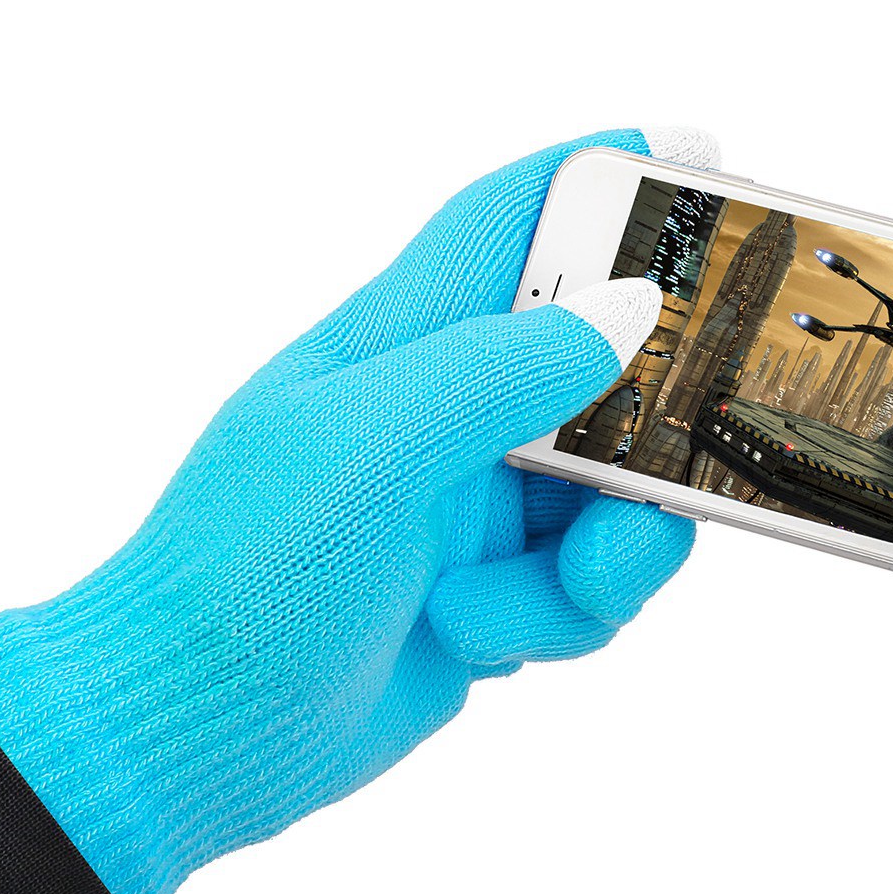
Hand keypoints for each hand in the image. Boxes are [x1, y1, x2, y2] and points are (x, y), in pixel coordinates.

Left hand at [0, 128, 716, 893]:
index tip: (694, 156)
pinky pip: (593, 583)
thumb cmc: (242, 576)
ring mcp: (481, 504)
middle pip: (606, 372)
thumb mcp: (367, 451)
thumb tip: (629, 311)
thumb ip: (502, 371)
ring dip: (609, 555)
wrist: (198, 737)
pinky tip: (485, 641)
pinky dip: (564, 617)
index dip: (595, 178)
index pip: (509, 223)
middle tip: (690, 459)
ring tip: (551, 595)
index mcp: (402, 343)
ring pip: (619, 497)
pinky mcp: (502, 589)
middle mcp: (455, 412)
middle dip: (655, 427)